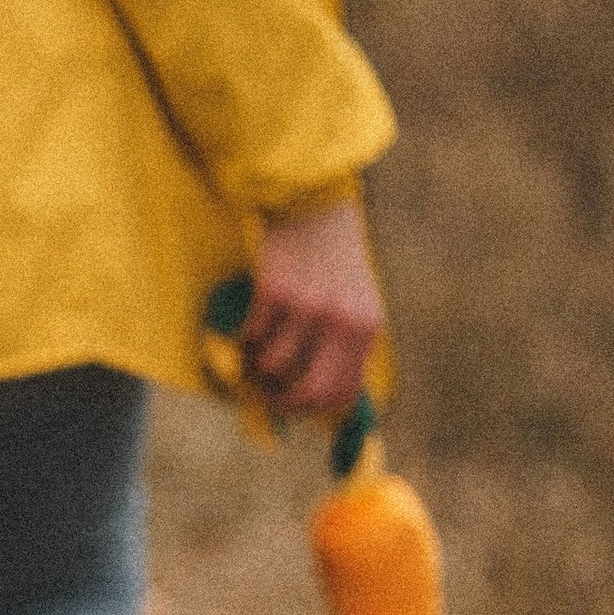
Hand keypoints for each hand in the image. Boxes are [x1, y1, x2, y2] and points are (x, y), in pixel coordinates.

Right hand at [241, 194, 383, 419]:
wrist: (313, 205)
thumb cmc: (333, 255)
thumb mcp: (354, 300)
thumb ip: (344, 342)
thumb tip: (321, 391)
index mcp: (366, 327)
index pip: (343, 391)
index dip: (316, 408)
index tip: (296, 406)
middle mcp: (341, 321)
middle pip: (310, 389)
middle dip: (286, 402)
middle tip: (269, 398)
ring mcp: (308, 307)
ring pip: (274, 364)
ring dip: (258, 364)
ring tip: (256, 349)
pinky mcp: (276, 293)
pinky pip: (254, 336)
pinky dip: (247, 337)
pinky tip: (250, 324)